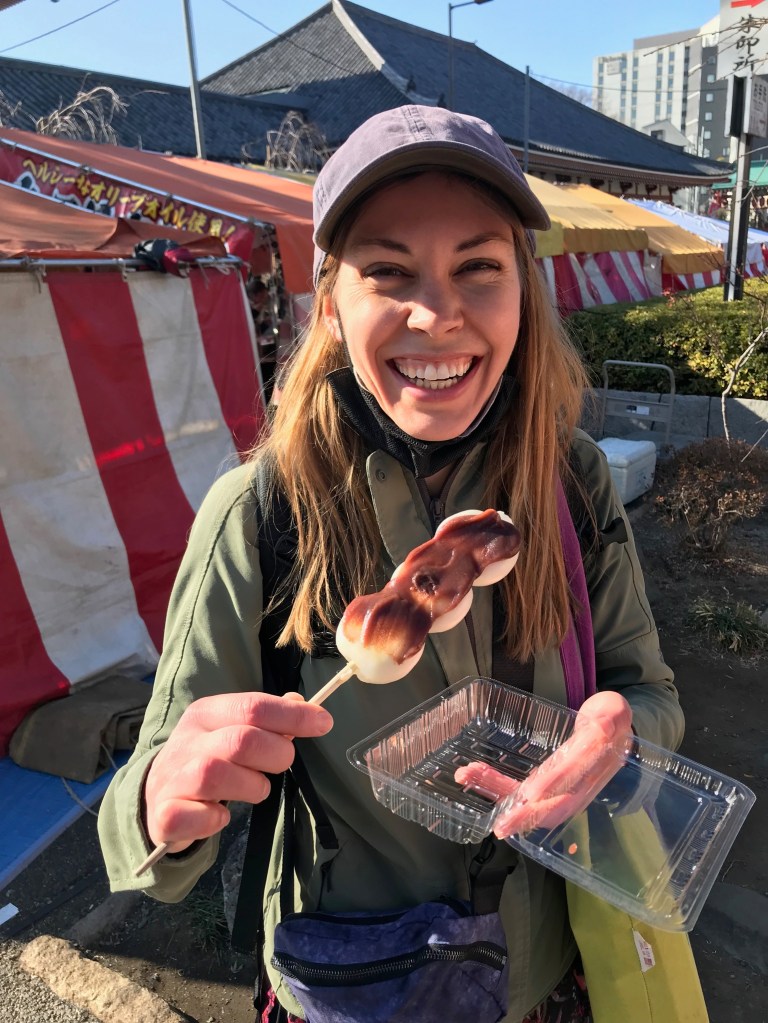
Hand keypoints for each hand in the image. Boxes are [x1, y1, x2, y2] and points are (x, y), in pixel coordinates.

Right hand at [143, 692, 332, 852]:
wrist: (155, 794)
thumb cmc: (208, 757)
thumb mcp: (232, 728)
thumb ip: (266, 717)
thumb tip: (301, 703)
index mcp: (207, 712)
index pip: (253, 706)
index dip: (293, 715)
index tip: (324, 723)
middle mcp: (188, 740)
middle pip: (241, 740)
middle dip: (276, 754)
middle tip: (282, 763)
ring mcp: (172, 777)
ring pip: (217, 775)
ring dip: (251, 786)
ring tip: (255, 789)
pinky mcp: (164, 814)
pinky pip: (193, 816)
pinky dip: (214, 820)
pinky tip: (220, 816)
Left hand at [455, 691, 631, 838]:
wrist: (616, 729)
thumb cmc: (610, 718)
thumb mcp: (613, 712)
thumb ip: (605, 720)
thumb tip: (599, 727)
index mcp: (596, 762)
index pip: (573, 777)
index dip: (553, 783)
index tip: (529, 793)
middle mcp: (582, 782)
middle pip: (553, 806)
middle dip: (522, 814)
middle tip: (496, 823)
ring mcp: (566, 786)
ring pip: (532, 801)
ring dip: (498, 790)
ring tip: (466, 775)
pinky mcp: (551, 784)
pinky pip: (523, 791)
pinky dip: (499, 785)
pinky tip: (475, 776)